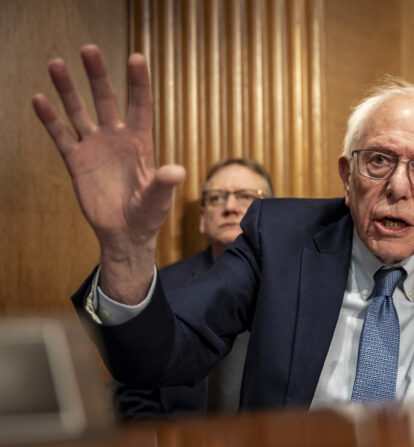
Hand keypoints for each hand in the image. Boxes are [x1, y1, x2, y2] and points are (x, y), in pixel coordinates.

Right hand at [32, 45, 183, 301]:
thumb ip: (164, 184)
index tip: (136, 57)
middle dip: (98, 75)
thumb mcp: (159, 199)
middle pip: (107, 100)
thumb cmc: (148, 215)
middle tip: (89, 49)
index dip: (138, 82)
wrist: (125, 233)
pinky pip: (61, 136)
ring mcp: (95, 147)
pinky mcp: (76, 161)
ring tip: (57, 63)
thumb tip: (176, 171)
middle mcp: (117, 139)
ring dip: (68, 89)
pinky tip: (39, 99)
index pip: (140, 106)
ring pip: (80, 111)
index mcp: (141, 143)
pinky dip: (50, 119)